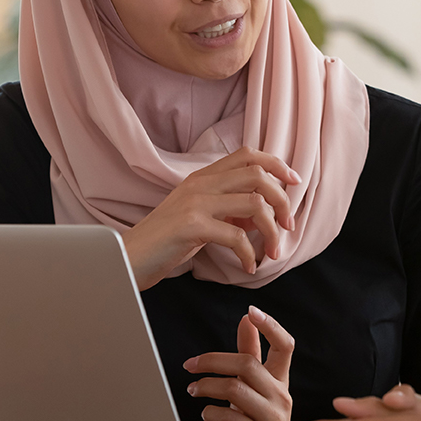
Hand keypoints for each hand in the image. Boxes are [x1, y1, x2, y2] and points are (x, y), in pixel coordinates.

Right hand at [123, 147, 300, 290]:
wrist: (126, 258)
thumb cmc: (165, 242)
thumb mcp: (199, 217)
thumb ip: (228, 210)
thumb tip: (262, 214)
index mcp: (202, 177)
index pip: (247, 154)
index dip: (276, 163)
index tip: (294, 182)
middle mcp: (200, 183)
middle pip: (257, 174)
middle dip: (282, 200)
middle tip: (288, 226)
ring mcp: (195, 202)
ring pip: (254, 203)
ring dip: (272, 230)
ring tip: (273, 251)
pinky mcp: (191, 226)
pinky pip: (237, 236)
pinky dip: (251, 254)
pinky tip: (249, 266)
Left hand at [184, 306, 293, 420]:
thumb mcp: (252, 387)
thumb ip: (250, 354)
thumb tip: (246, 320)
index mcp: (280, 380)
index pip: (285, 346)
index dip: (271, 326)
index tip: (251, 311)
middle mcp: (281, 396)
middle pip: (248, 364)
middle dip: (213, 360)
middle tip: (190, 364)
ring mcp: (273, 418)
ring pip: (235, 389)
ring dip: (206, 386)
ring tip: (193, 390)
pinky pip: (230, 418)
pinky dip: (211, 413)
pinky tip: (206, 413)